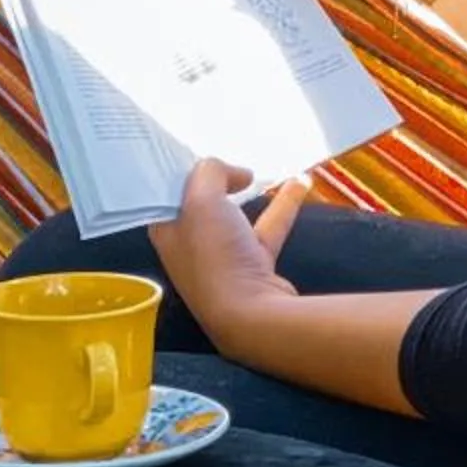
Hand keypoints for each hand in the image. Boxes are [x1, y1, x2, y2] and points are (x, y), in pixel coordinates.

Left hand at [150, 161, 310, 359]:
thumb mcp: (202, 200)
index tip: (194, 151)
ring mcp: (223, 259)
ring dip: (248, 192)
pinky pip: (267, 227)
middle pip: (198, 203)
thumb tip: (236, 174)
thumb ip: (210, 172)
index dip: (178, 171)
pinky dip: (283, 204)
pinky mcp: (254, 267)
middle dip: (211, 180)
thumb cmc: (216, 256)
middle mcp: (190, 247)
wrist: (253, 315)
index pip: (165, 194)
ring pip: (234, 215)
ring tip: (260, 172)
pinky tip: (301, 183)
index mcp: (166, 232)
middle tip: (226, 161)